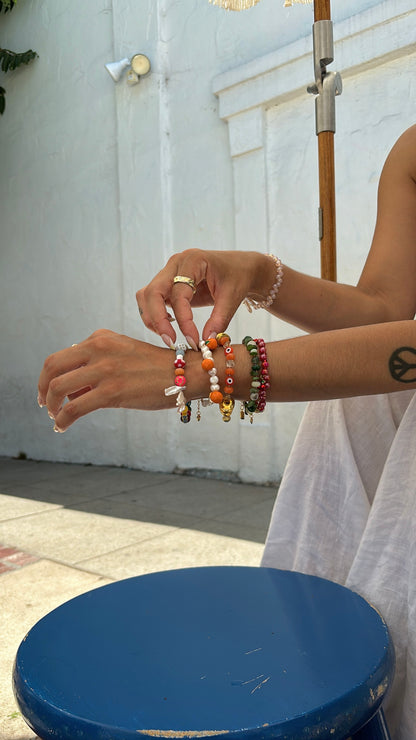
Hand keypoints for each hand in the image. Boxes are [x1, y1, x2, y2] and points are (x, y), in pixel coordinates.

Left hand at [37, 330, 174, 431]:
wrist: (185, 374)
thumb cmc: (156, 369)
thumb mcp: (123, 354)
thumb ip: (97, 366)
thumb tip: (72, 392)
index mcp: (100, 338)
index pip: (62, 356)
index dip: (49, 376)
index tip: (49, 392)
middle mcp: (98, 349)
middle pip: (52, 367)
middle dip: (43, 389)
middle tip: (45, 404)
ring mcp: (104, 369)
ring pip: (58, 388)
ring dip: (51, 407)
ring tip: (55, 418)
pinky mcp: (112, 391)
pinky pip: (74, 408)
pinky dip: (62, 420)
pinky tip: (62, 427)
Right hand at [136, 249, 264, 349]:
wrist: (239, 267)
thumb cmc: (237, 277)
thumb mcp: (232, 297)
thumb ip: (220, 319)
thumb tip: (206, 341)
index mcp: (193, 260)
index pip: (179, 294)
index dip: (183, 320)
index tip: (193, 340)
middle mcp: (175, 263)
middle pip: (153, 292)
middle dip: (158, 320)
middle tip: (171, 342)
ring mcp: (168, 272)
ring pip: (146, 296)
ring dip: (152, 318)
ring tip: (170, 337)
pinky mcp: (167, 283)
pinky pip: (151, 299)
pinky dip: (155, 315)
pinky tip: (169, 327)